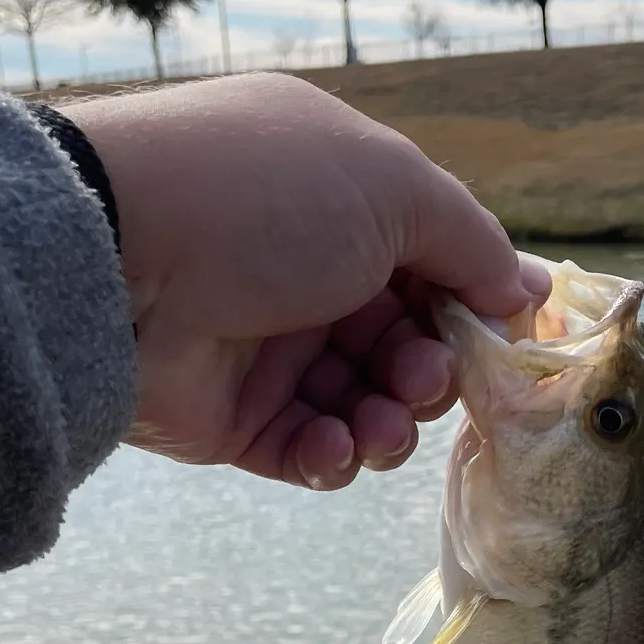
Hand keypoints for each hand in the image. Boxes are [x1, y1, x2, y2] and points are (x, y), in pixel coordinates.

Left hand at [67, 72, 547, 489]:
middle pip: (411, 342)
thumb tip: (527, 288)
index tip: (510, 338)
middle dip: (434, 369)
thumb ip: (474, 243)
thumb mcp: (395, 189)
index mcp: (345, 200)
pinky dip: (336, 454)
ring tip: (383, 423)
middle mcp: (310, 271)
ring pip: (370, 403)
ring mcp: (270, 345)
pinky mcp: (234, 417)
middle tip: (426, 377)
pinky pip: (311, 449)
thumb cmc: (265, 200)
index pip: (436, 261)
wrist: (116, 257)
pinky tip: (335, 444)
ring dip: (394, 422)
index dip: (477, 302)